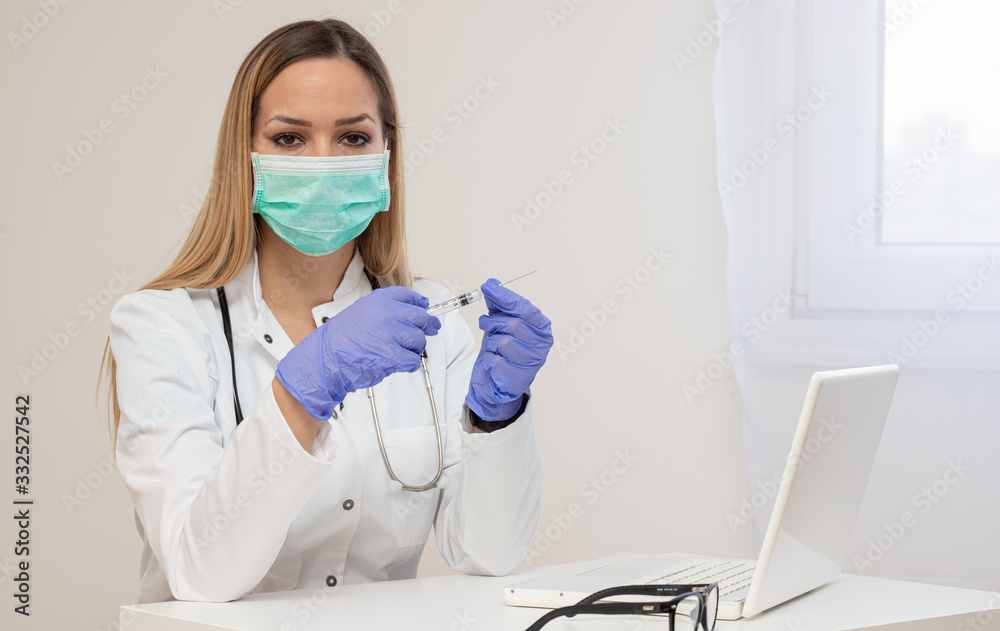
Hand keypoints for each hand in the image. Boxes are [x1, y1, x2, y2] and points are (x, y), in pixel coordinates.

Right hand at [276, 286, 440, 419]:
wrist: (326, 358)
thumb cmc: (339, 339)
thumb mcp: (360, 312)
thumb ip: (383, 310)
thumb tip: (408, 311)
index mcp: (379, 301)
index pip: (408, 296)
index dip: (420, 303)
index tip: (424, 307)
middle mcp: (387, 314)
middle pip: (421, 318)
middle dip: (428, 326)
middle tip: (432, 329)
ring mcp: (391, 334)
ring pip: (419, 340)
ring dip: (414, 348)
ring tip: (401, 352)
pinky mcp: (393, 355)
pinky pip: (413, 360)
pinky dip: (409, 364)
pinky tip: (399, 364)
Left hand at [466, 279, 552, 421]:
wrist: (496, 383)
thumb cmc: (502, 352)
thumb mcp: (500, 324)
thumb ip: (498, 304)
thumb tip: (492, 283)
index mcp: (542, 328)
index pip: (524, 308)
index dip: (505, 296)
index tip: (487, 287)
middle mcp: (541, 344)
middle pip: (514, 324)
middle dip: (494, 323)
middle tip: (487, 325)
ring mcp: (531, 363)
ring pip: (503, 342)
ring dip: (490, 343)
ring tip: (493, 348)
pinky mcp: (517, 377)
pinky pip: (494, 360)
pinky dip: (487, 359)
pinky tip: (493, 362)